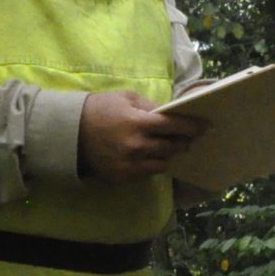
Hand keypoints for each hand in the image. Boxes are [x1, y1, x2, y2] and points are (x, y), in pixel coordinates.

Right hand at [77, 90, 206, 182]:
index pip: (174, 126)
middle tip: (191, 138)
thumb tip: (171, 113)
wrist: (69, 133)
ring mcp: (130, 165)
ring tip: (173, 147)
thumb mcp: (125, 98)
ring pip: (163, 163)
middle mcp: (137, 147)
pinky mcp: (123, 177)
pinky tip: (153, 156)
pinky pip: (147, 173)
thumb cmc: (99, 109)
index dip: (192, 126)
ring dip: (170, 154)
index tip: (206, 126)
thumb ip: (150, 106)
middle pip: (172, 147)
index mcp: (138, 123)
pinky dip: (153, 164)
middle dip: (184, 141)